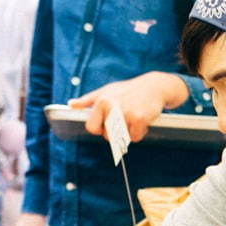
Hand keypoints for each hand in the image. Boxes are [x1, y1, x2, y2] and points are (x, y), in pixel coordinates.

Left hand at [68, 72, 186, 142]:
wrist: (154, 86)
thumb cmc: (127, 90)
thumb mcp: (106, 91)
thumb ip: (87, 100)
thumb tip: (71, 104)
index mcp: (101, 101)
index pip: (92, 128)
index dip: (100, 129)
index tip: (107, 122)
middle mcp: (112, 106)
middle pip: (107, 136)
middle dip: (116, 132)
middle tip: (125, 117)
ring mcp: (126, 113)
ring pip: (122, 139)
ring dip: (129, 132)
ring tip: (133, 117)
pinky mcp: (139, 118)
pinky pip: (135, 137)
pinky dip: (140, 132)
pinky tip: (142, 119)